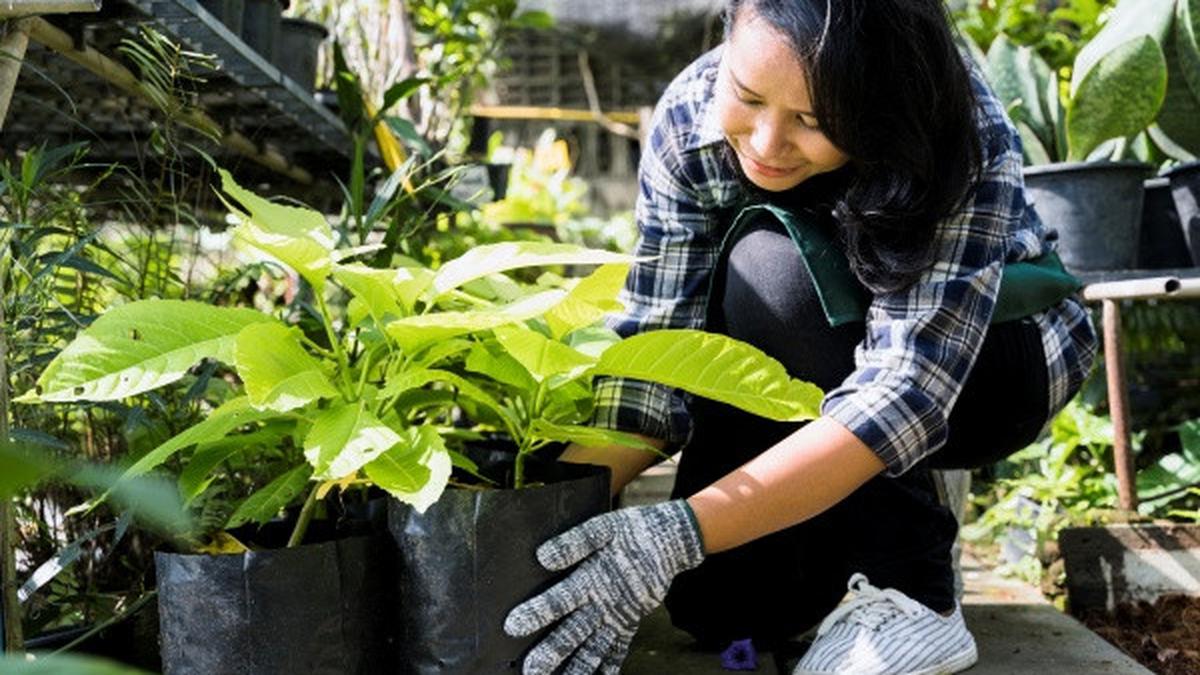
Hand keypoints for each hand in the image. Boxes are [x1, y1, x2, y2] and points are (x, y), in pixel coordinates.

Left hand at [504, 499, 706, 673]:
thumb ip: (573, 542)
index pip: (559, 600)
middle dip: (551, 654)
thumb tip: (543, 556)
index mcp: (592, 579)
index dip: (536, 613)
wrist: (670, 540)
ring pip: (594, 649)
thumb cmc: (633, 531)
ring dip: (576, 669)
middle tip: (532, 671)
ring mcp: (617, 617)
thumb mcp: (603, 527)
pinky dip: (609, 667)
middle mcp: (603, 604)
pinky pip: (618, 649)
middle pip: (573, 634)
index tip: (512, 626)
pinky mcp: (629, 622)